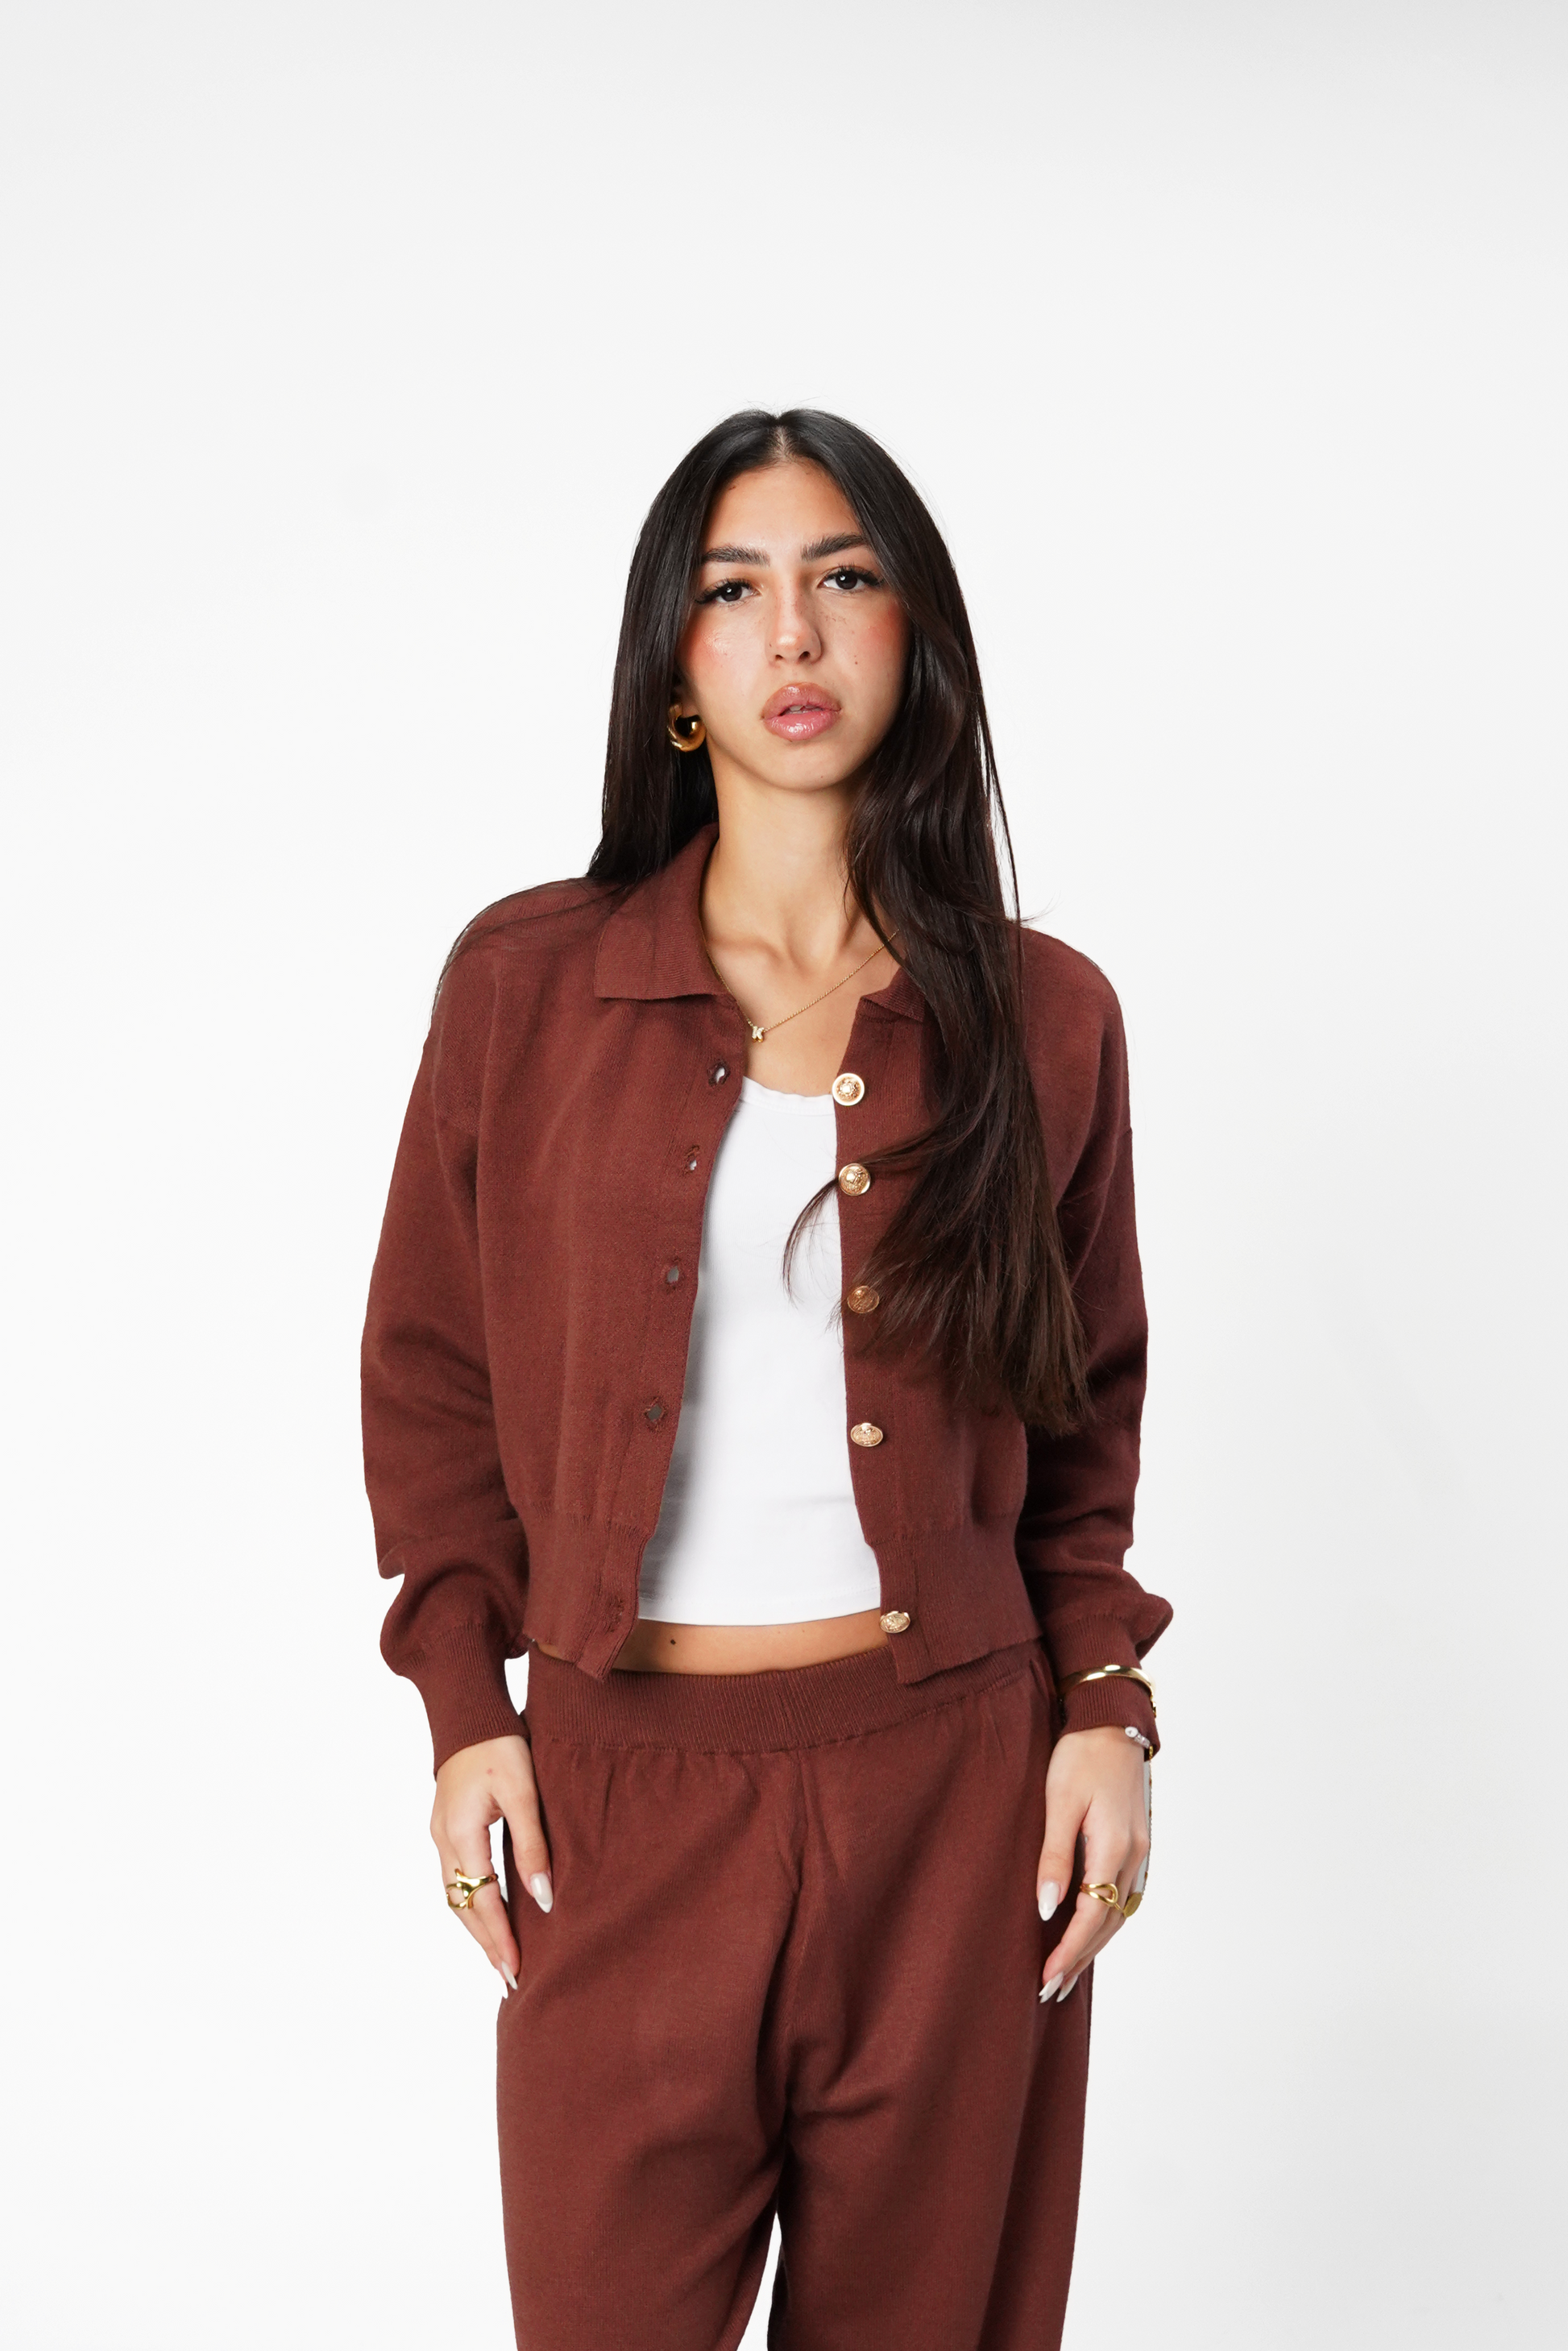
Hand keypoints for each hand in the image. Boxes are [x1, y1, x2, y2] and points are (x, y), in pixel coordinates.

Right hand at [430, 1733, 552, 1992]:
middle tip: (509, 1978)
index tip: (516, 1970)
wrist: (471, 1713)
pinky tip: (488, 1914)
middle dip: (486, 1943)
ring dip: (476, 1927)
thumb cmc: (500, 1745)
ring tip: (500, 1957)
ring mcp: (441, 1834)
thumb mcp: (523, 1792)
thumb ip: (532, 1845)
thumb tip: (543, 1898)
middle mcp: (444, 1840)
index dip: (500, 1938)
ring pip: (455, 1895)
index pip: (482, 1900)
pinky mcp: (446, 1828)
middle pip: (462, 1906)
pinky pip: (456, 1878)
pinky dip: (471, 1903)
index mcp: (461, 1833)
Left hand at [1035, 1725, 1149, 2002]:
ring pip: (1119, 1913)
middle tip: (1051, 1991)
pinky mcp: (1138, 1843)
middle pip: (1108, 1923)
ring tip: (1067, 1973)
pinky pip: (1124, 1895)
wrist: (1110, 1720)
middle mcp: (1134, 1856)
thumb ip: (1054, 1857)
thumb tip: (1048, 1910)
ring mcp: (1140, 1850)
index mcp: (1114, 1847)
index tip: (1046, 1979)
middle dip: (1080, 1959)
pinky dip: (1106, 1920)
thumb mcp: (1059, 1803)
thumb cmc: (1078, 1755)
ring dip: (1094, 1945)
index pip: (1090, 1916)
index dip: (1069, 1952)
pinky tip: (1090, 1930)